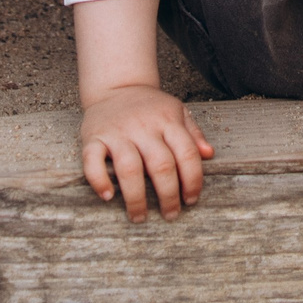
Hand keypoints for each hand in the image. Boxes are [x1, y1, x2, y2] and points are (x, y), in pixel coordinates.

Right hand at [80, 85, 213, 221]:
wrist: (117, 86)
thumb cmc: (151, 107)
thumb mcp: (177, 111)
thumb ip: (193, 133)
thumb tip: (210, 154)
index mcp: (168, 121)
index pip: (187, 154)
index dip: (193, 180)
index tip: (191, 200)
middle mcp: (144, 127)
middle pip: (161, 166)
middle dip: (168, 195)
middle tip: (170, 215)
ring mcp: (118, 132)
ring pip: (130, 168)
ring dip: (136, 198)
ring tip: (139, 216)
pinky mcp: (94, 137)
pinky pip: (93, 161)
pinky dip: (99, 180)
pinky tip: (108, 196)